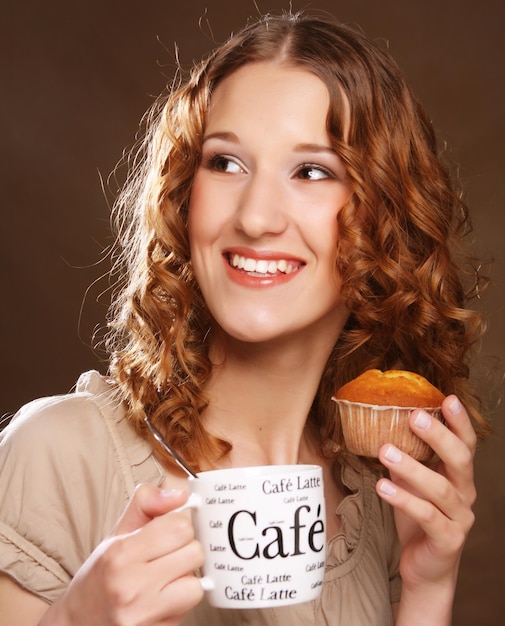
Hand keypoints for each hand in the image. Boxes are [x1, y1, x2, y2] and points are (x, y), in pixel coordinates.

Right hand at [42, 485, 203, 625]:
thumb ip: (147, 503)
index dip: (178, 526)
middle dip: (184, 551)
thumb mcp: (116, 533)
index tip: (167, 532)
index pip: (179, 526)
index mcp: (121, 555)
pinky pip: (187, 612)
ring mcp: (143, 616)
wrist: (77, 623)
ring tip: (165, 580)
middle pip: (194, 553)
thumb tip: (180, 495)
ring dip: (186, 581)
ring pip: (195, 586)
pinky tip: (161, 600)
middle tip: (166, 556)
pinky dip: (179, 603)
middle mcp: (132, 587)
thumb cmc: (99, 577)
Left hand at [376, 396, 476, 595]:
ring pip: (440, 488)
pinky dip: (403, 499)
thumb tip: (383, 426)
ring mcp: (460, 518)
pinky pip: (426, 516)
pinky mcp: (447, 539)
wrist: (425, 568)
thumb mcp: (412, 484)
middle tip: (414, 416)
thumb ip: (406, 459)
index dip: (460, 422)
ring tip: (385, 450)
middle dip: (438, 436)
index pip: (466, 444)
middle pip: (460, 460)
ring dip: (411, 467)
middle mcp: (465, 494)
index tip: (448, 398)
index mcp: (459, 477)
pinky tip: (382, 486)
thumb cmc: (419, 520)